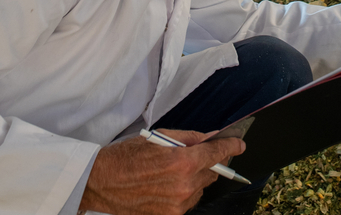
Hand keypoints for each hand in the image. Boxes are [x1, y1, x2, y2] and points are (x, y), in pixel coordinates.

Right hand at [79, 129, 244, 214]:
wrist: (101, 181)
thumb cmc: (127, 156)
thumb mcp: (160, 137)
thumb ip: (191, 138)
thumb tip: (212, 137)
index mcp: (183, 161)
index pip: (219, 153)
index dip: (232, 147)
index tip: (239, 144)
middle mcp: (185, 185)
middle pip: (212, 172)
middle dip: (207, 162)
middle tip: (192, 157)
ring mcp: (178, 204)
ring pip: (200, 188)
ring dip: (194, 179)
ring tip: (170, 173)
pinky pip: (187, 201)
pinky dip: (183, 192)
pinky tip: (165, 185)